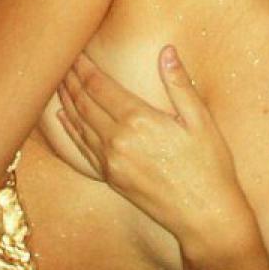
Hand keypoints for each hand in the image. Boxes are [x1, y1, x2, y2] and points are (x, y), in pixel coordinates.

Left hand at [57, 45, 246, 243]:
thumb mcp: (201, 121)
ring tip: (58, 82)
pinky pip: (82, 149)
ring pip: (79, 124)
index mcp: (139, 120)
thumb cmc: (209, 167)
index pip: (100, 86)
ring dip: (67, 101)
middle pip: (84, 102)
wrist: (205, 218)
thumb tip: (167, 51)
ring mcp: (111, 162)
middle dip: (71, 79)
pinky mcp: (111, 179)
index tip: (76, 51)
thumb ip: (179, 84)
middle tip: (61, 61)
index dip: (85, 67)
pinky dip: (70, 129)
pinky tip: (64, 118)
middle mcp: (118, 140)